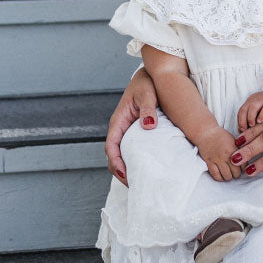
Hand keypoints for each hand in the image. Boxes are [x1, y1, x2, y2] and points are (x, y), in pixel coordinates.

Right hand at [105, 67, 158, 184]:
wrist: (151, 77)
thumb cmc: (147, 84)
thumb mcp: (147, 94)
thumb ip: (148, 109)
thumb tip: (148, 125)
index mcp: (118, 122)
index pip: (111, 147)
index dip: (116, 163)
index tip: (125, 175)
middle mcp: (120, 129)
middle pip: (114, 156)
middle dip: (120, 172)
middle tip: (134, 185)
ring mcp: (126, 132)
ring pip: (122, 154)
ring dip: (127, 168)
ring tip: (139, 182)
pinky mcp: (135, 133)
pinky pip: (131, 150)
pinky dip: (135, 161)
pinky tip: (146, 168)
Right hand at [196, 127, 243, 182]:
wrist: (206, 132)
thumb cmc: (221, 136)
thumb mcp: (234, 141)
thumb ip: (239, 151)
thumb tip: (246, 161)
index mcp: (233, 149)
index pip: (243, 165)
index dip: (244, 168)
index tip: (242, 168)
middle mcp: (226, 155)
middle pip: (236, 173)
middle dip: (237, 174)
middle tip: (236, 172)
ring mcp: (217, 159)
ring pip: (227, 176)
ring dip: (229, 177)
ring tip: (229, 174)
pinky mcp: (209, 162)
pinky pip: (216, 175)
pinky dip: (220, 178)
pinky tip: (221, 176)